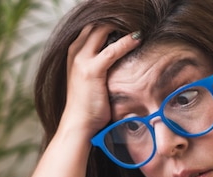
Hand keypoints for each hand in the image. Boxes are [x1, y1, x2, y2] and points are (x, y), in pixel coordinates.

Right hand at [10, 25, 139, 176]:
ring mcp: (81, 61)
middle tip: (134, 11)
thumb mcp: (93, 88)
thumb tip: (122, 74)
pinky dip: (127, 41)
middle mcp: (74, 54)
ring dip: (120, 22)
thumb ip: (103, 75)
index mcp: (74, 57)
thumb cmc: (86, 114)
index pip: (91, 28)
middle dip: (114, 15)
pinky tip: (139, 36)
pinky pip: (112, 49)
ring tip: (139, 18)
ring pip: (102, 29)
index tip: (125, 16)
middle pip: (95, 23)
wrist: (76, 129)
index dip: (107, 20)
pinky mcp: (92, 71)